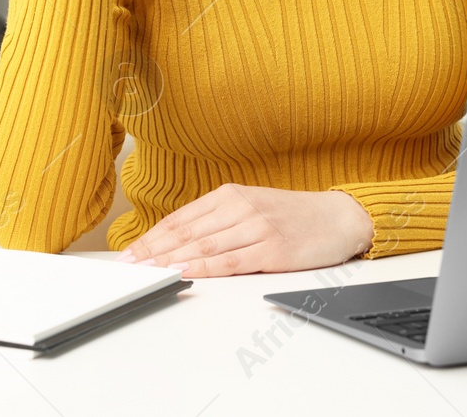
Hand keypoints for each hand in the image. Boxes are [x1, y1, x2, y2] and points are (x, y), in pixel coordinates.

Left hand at [114, 184, 373, 277]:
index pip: (181, 218)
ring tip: (146, 273)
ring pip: (203, 246)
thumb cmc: (293, 215)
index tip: (129, 253)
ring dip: (171, 260)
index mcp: (231, 194)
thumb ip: (218, 219)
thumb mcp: (252, 205)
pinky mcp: (272, 248)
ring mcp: (256, 226)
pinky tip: (184, 273)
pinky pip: (230, 260)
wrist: (338, 217)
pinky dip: (203, 268)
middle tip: (128, 267)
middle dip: (153, 251)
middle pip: (186, 232)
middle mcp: (240, 207)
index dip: (151, 237)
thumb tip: (178, 241)